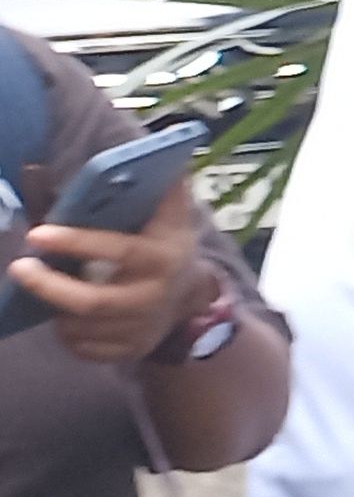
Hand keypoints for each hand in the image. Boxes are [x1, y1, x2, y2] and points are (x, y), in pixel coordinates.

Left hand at [16, 173, 196, 363]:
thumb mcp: (168, 213)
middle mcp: (153, 296)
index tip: (37, 233)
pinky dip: (67, 334)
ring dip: (55, 308)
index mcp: (162, 257)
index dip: (76, 242)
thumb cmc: (165, 244)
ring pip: (80, 327)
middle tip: (19, 267)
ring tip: (45, 288)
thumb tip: (157, 144)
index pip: (117, 251)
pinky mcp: (129, 352)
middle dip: (49, 287)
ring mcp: (142, 329)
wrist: (191, 299)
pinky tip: (65, 316)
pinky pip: (84, 349)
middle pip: (91, 302)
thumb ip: (158, 184)